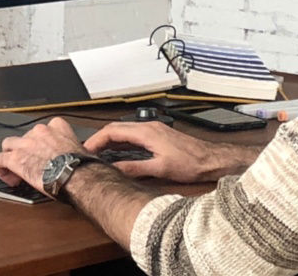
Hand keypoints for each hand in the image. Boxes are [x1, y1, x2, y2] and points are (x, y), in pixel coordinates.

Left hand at [0, 118, 85, 194]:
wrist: (76, 176)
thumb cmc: (81, 166)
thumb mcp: (81, 149)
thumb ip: (73, 148)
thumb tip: (79, 155)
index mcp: (56, 126)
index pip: (42, 130)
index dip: (40, 143)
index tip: (43, 154)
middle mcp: (39, 131)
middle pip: (25, 137)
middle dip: (26, 150)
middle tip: (32, 165)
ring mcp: (25, 144)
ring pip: (8, 145)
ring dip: (11, 156)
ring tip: (16, 170)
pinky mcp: (15, 158)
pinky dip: (1, 169)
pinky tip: (10, 179)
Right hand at [84, 121, 252, 183]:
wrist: (211, 159)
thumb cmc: (191, 163)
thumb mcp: (160, 169)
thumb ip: (135, 169)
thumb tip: (115, 170)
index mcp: (147, 132)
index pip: (113, 131)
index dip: (96, 140)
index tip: (86, 150)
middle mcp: (149, 127)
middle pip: (116, 129)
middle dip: (99, 139)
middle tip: (88, 152)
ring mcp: (153, 130)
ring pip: (124, 131)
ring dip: (110, 141)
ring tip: (99, 153)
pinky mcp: (158, 135)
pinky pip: (133, 135)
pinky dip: (121, 142)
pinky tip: (118, 152)